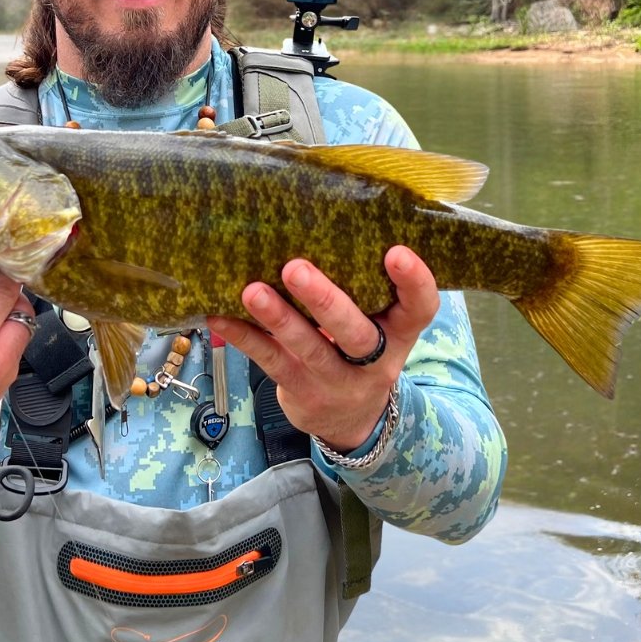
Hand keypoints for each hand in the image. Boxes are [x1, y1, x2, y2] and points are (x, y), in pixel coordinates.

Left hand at [208, 246, 439, 453]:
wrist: (352, 422)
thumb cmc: (360, 349)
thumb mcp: (379, 325)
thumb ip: (364, 286)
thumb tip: (322, 219)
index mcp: (399, 334)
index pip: (420, 309)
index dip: (414, 282)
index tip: (396, 252)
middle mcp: (373, 361)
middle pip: (355, 333)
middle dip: (325, 301)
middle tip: (295, 268)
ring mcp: (335, 380)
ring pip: (308, 348)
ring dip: (278, 318)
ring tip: (252, 291)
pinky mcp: (300, 391)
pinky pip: (269, 361)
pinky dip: (243, 337)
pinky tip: (219, 316)